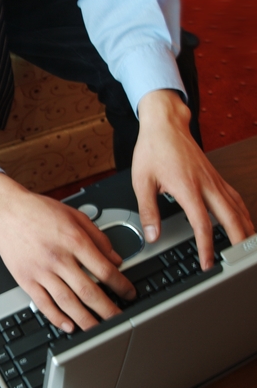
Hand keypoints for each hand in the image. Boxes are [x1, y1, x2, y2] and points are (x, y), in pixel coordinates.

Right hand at [0, 173, 136, 331]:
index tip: (129, 292)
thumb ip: (97, 236)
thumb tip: (116, 258)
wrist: (6, 209)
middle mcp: (58, 257)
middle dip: (108, 309)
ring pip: (67, 302)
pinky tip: (68, 325)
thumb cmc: (38, 209)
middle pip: (88, 291)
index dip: (121, 284)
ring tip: (99, 329)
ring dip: (86, 320)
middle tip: (119, 319)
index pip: (104, 269)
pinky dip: (57, 318)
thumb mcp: (74, 215)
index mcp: (73, 239)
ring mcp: (41, 270)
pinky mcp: (25, 278)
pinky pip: (43, 303)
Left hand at [134, 90, 254, 269]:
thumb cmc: (153, 149)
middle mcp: (205, 184)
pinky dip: (242, 211)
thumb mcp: (141, 180)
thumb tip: (152, 235)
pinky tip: (243, 220)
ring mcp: (213, 179)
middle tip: (240, 260)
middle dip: (238, 241)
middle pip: (230, 217)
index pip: (202, 224)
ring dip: (244, 227)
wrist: (165, 124)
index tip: (207, 263)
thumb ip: (147, 210)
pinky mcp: (215, 175)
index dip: (206, 247)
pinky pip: (234, 196)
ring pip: (237, 206)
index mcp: (187, 187)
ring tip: (248, 247)